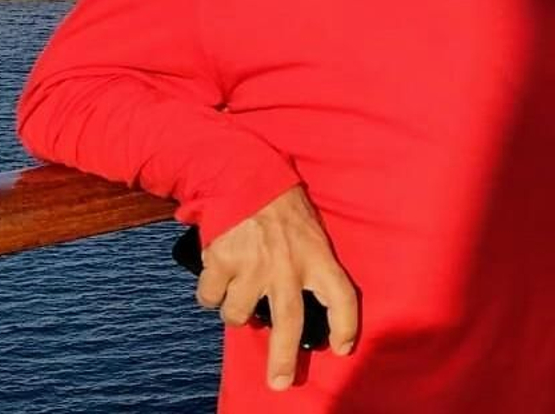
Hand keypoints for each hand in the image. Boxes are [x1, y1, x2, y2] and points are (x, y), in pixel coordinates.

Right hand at [195, 185, 359, 389]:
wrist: (243, 172)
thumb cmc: (279, 204)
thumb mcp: (309, 230)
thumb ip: (307, 264)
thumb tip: (295, 306)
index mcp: (317, 255)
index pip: (342, 296)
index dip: (345, 326)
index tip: (343, 347)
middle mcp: (287, 266)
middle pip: (289, 325)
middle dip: (283, 359)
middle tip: (280, 382)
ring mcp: (253, 266)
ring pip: (238, 314)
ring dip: (235, 310)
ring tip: (238, 289)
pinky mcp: (222, 262)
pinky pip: (210, 298)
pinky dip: (210, 294)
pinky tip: (217, 275)